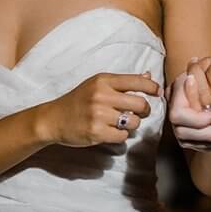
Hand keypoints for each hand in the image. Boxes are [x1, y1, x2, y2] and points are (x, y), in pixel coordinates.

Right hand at [34, 72, 159, 147]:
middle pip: (141, 104)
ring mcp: (99, 115)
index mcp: (104, 81)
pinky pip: (123, 136)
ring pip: (134, 122)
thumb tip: (148, 76)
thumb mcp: (97, 85)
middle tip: (140, 112)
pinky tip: (112, 131)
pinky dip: (121, 135)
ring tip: (122, 123)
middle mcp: (102, 96)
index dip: (152, 87)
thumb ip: (123, 82)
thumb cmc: (78, 101)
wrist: (53, 119)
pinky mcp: (96, 132)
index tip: (157, 93)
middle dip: (145, 110)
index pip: (138, 81)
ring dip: (132, 124)